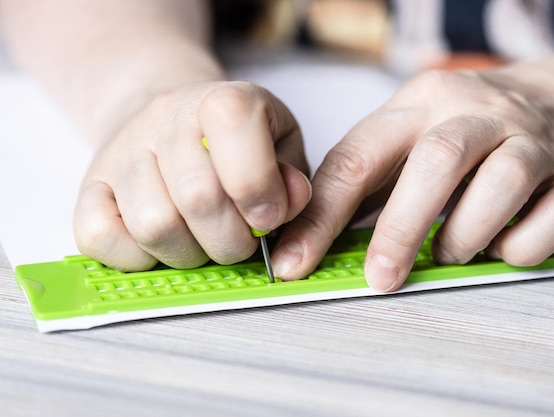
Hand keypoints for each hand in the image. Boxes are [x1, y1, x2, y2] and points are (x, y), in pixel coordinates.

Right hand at [74, 81, 310, 270]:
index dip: (259, 193)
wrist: (173, 118)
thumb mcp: (282, 147)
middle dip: (231, 240)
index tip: (268, 217)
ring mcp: (120, 151)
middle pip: (198, 199)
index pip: (238, 137)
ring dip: (189, 252)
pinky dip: (138, 258)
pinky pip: (101, 238)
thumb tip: (285, 206)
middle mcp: (164, 117)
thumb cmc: (238, 143)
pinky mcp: (89, 186)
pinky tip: (165, 242)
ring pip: (154, 226)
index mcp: (222, 101)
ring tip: (203, 239)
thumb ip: (294, 181)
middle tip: (240, 239)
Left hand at [273, 67, 553, 290]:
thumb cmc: (474, 126)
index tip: (298, 260)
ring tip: (447, 254)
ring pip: (501, 185)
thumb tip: (317, 237)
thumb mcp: (414, 130)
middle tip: (381, 278)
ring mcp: (532, 141)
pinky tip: (501, 247)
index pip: (359, 155)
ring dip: (465, 235)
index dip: (322, 214)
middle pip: (436, 163)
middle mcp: (479, 112)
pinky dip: (520, 246)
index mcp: (422, 101)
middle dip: (400, 229)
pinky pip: (552, 218)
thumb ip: (371, 179)